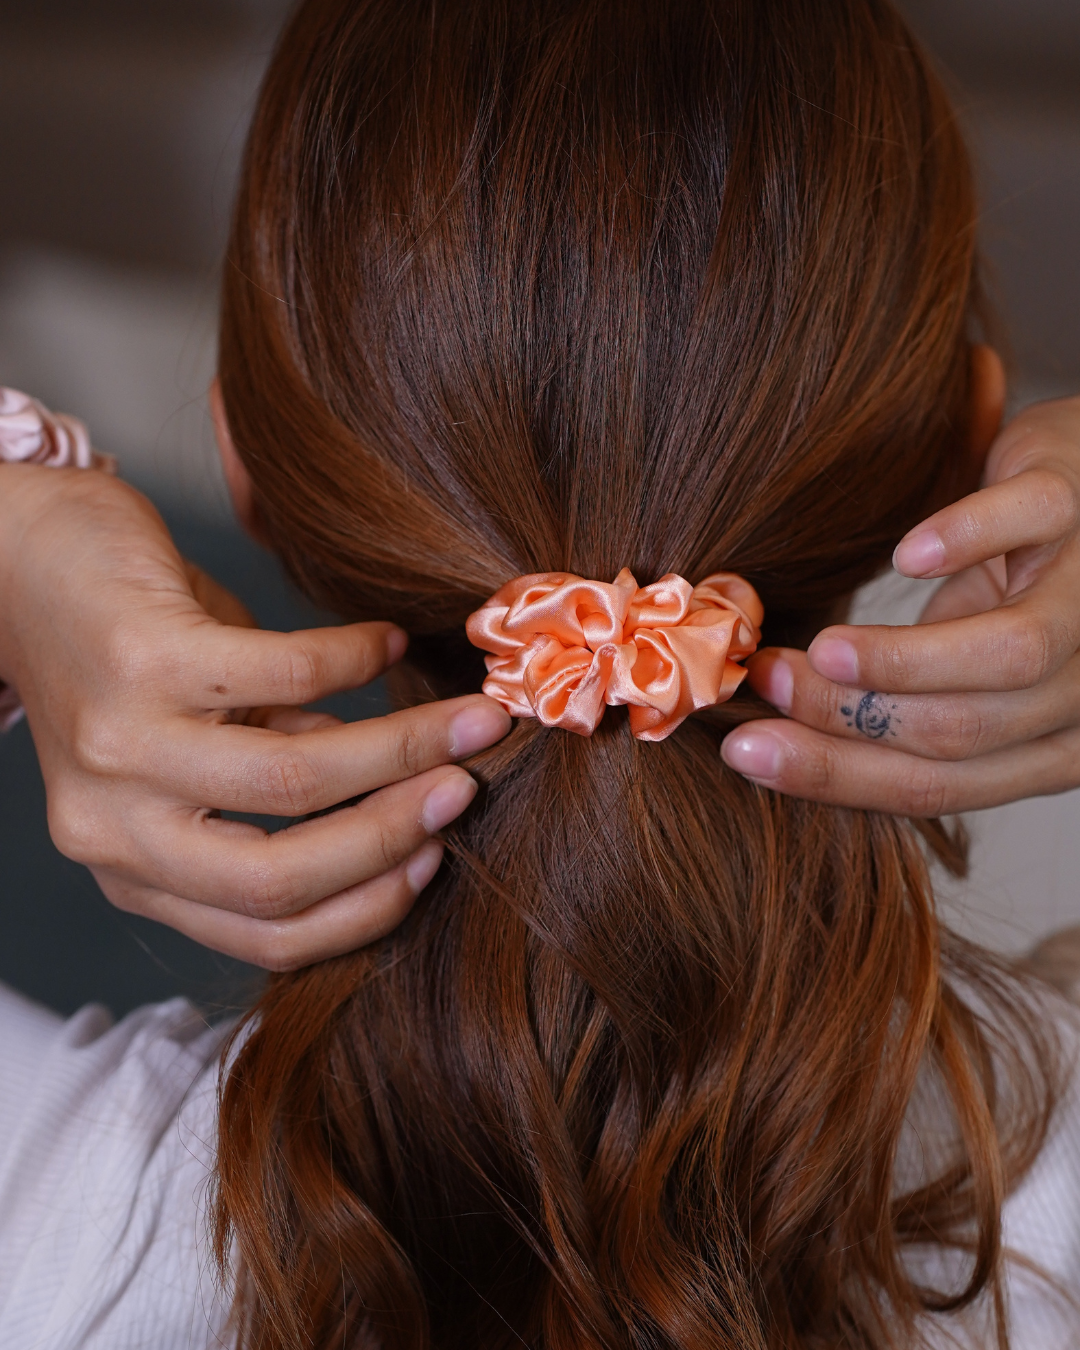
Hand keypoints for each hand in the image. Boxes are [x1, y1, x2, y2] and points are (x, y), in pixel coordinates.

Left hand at [0, 465, 508, 967]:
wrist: (23, 559)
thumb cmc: (134, 658)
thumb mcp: (207, 748)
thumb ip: (288, 783)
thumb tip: (410, 795)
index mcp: (134, 868)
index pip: (267, 934)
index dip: (370, 905)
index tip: (440, 857)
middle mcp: (112, 828)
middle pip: (279, 878)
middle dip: (397, 836)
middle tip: (469, 787)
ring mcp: (119, 746)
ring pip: (292, 782)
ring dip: (403, 749)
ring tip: (469, 718)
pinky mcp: (138, 659)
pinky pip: (283, 674)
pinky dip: (354, 660)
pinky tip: (385, 641)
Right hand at [721, 395, 1079, 815]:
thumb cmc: (1016, 587)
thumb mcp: (968, 672)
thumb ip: (902, 712)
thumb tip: (773, 737)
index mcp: (1050, 747)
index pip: (937, 787)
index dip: (831, 776)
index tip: (742, 751)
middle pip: (962, 735)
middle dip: (843, 716)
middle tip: (763, 679)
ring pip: (1013, 658)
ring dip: (900, 660)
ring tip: (822, 647)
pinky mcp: (1078, 502)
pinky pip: (1030, 522)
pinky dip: (966, 542)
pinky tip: (907, 557)